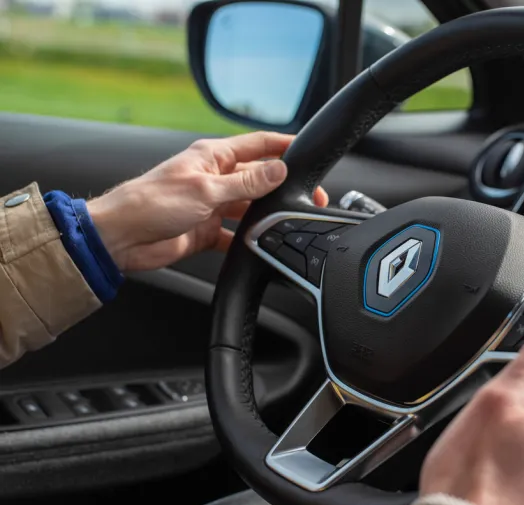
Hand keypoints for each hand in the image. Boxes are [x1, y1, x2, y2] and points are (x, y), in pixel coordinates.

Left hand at [87, 132, 327, 271]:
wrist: (120, 238)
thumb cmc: (150, 202)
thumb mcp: (205, 189)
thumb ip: (246, 183)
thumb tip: (279, 170)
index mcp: (213, 158)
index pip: (258, 145)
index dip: (284, 145)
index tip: (308, 148)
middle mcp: (215, 179)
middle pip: (260, 179)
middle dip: (284, 187)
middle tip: (310, 197)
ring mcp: (212, 206)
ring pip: (251, 208)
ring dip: (266, 216)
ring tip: (286, 223)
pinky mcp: (207, 231)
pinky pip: (236, 236)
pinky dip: (248, 242)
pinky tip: (260, 246)